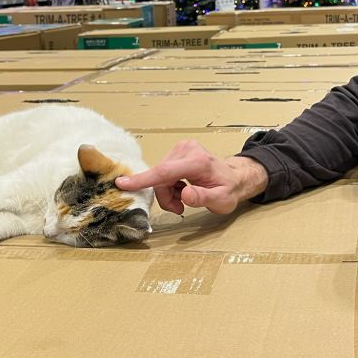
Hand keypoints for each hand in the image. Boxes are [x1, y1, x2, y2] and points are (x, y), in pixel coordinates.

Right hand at [115, 140, 267, 215]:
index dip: (143, 179)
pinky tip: (182, 189)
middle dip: (165, 196)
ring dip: (167, 192)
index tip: (123, 183)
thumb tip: (185, 195)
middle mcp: (187, 150)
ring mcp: (182, 148)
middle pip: (160, 177)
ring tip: (183, 199)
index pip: (164, 171)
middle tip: (179, 208)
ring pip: (160, 176)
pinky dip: (169, 185)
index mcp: (197, 161)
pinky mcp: (178, 151)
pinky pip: (163, 173)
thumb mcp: (221, 200)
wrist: (235, 177)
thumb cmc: (229, 189)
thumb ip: (203, 198)